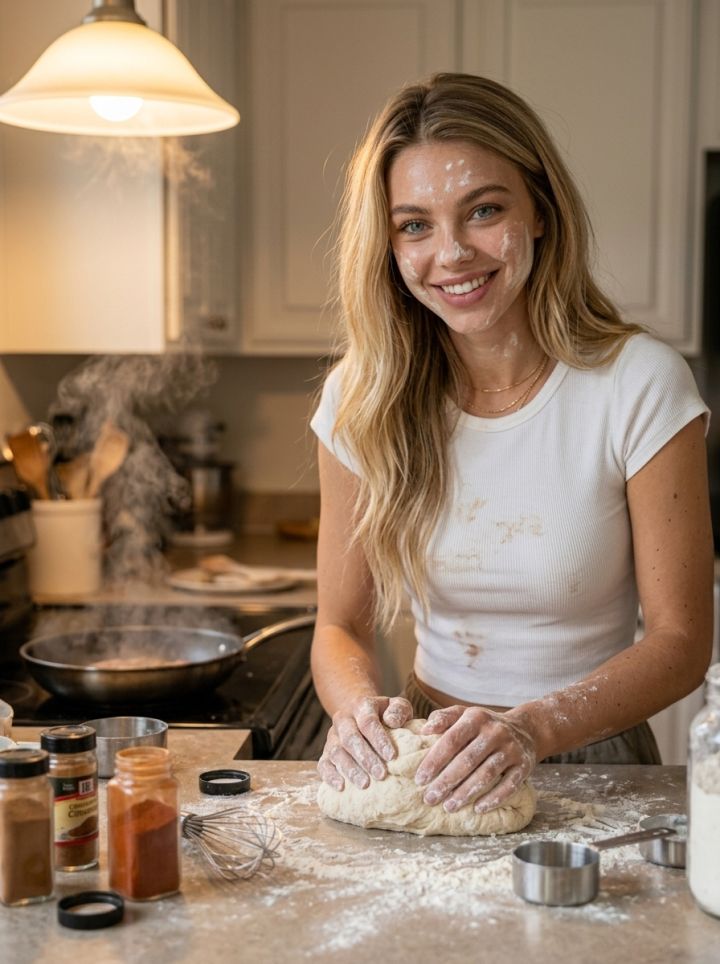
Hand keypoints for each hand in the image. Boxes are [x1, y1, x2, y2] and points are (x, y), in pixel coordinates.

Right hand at [317, 695, 412, 790]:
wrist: (361, 716)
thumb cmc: (386, 715)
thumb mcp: (397, 707)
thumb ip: (399, 710)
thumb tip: (392, 722)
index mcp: (361, 706)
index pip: (368, 721)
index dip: (379, 739)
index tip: (392, 756)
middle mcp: (343, 719)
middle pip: (350, 738)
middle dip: (366, 758)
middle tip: (381, 775)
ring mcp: (332, 736)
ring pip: (336, 752)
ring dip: (350, 769)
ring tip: (365, 784)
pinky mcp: (325, 753)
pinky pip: (323, 764)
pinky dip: (330, 776)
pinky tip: (341, 787)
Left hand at [413, 705, 536, 812]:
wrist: (525, 729)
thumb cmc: (484, 726)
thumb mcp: (464, 714)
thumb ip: (443, 718)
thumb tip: (424, 730)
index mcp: (476, 717)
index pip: (451, 740)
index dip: (435, 760)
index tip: (420, 779)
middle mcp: (495, 731)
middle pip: (467, 760)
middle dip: (446, 781)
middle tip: (430, 799)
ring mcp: (511, 748)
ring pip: (487, 774)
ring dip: (466, 793)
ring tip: (449, 807)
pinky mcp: (525, 765)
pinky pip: (509, 785)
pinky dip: (494, 799)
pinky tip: (478, 809)